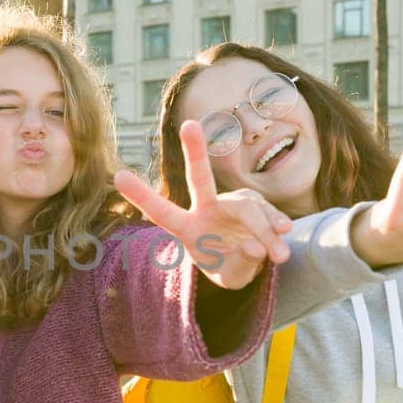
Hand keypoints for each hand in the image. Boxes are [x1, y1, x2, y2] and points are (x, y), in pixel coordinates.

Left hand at [115, 119, 292, 288]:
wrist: (251, 261)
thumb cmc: (229, 267)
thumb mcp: (231, 278)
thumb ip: (241, 265)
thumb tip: (255, 245)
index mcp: (187, 228)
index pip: (162, 212)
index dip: (141, 196)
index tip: (118, 177)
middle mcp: (207, 208)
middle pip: (200, 178)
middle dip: (195, 151)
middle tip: (189, 125)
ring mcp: (232, 202)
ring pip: (249, 209)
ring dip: (266, 232)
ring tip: (280, 256)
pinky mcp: (256, 202)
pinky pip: (269, 212)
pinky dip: (277, 224)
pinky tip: (284, 233)